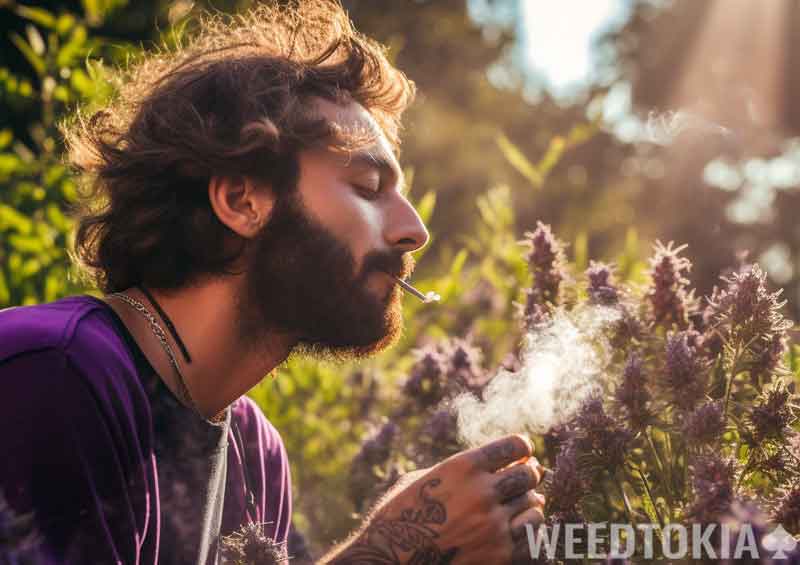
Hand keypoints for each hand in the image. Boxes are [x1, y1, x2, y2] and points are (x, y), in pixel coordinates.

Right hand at [324, 434, 544, 563]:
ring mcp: (493, 525)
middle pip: (528, 474)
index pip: (515, 445)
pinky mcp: (499, 555)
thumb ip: (457, 469)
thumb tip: (493, 465)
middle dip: (527, 473)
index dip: (521, 447)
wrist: (388, 560)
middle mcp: (482, 492)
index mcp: (464, 466)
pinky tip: (520, 526)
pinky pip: (533, 536)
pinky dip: (531, 529)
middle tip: (524, 477)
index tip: (522, 451)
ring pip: (534, 505)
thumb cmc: (398, 516)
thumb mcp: (422, 478)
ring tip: (521, 504)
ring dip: (529, 502)